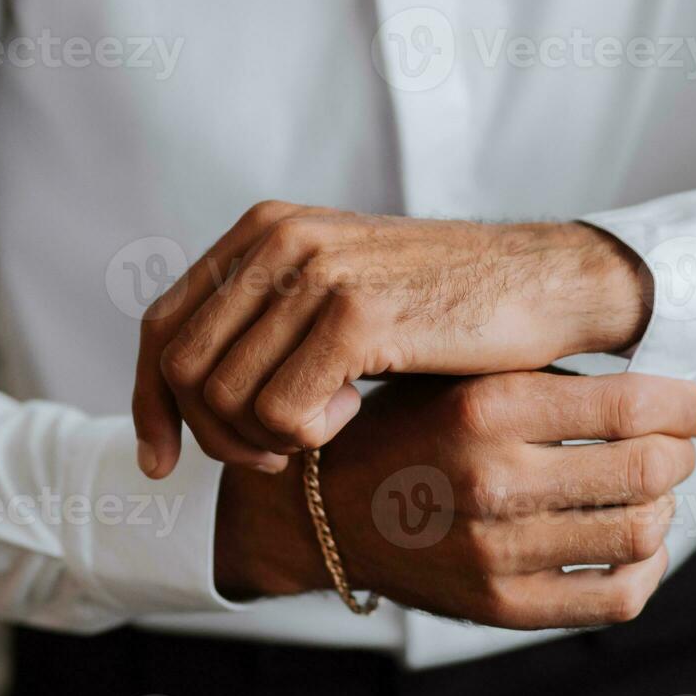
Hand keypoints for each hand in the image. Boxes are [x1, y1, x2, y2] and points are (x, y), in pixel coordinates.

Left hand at [133, 201, 650, 477]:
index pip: (163, 327)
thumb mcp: (338, 293)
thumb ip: (268, 320)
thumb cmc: (444, 305)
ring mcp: (316, 273)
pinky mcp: (357, 315)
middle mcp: (280, 240)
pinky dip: (310, 437)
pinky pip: (282, 415)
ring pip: (226, 398)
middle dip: (213, 436)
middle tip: (271, 458)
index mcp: (265, 231)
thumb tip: (187, 394)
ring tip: (326, 428)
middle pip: (183, 369)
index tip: (162, 464)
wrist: (543, 285)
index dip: (152, 405)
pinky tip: (356, 413)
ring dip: (266, 442)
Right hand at [214, 370, 695, 628]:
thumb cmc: (405, 426)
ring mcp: (496, 553)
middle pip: (648, 469)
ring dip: (664, 506)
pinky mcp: (501, 607)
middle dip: (679, 452)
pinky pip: (614, 598)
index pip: (629, 405)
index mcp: (484, 408)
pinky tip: (633, 542)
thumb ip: (546, 372)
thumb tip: (654, 379)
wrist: (323, 509)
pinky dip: (646, 568)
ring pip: (640, 532)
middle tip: (676, 443)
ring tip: (650, 490)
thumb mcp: (460, 375)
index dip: (686, 403)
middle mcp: (492, 480)